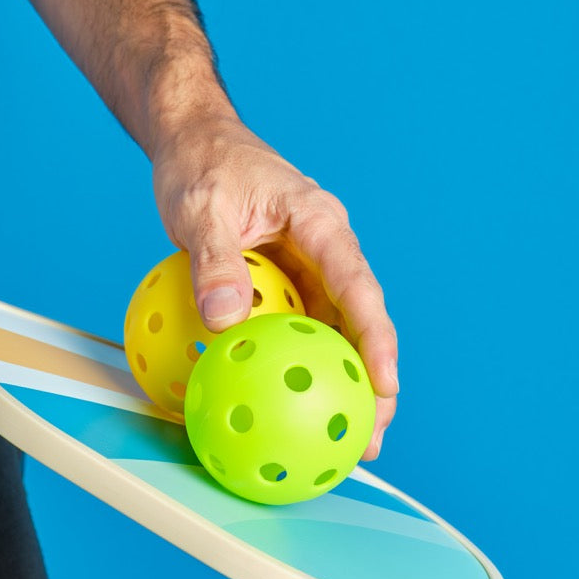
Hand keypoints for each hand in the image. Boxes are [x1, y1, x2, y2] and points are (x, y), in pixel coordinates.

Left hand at [152, 106, 398, 459]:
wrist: (193, 137)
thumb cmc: (201, 162)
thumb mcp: (201, 208)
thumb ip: (215, 263)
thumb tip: (226, 324)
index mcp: (319, 222)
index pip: (358, 287)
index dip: (376, 341)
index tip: (384, 386)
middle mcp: (325, 247)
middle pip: (361, 320)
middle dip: (375, 380)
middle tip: (369, 437)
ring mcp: (308, 265)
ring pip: (336, 329)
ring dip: (343, 380)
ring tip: (343, 441)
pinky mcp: (286, 279)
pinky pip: (299, 326)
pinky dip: (300, 364)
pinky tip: (290, 405)